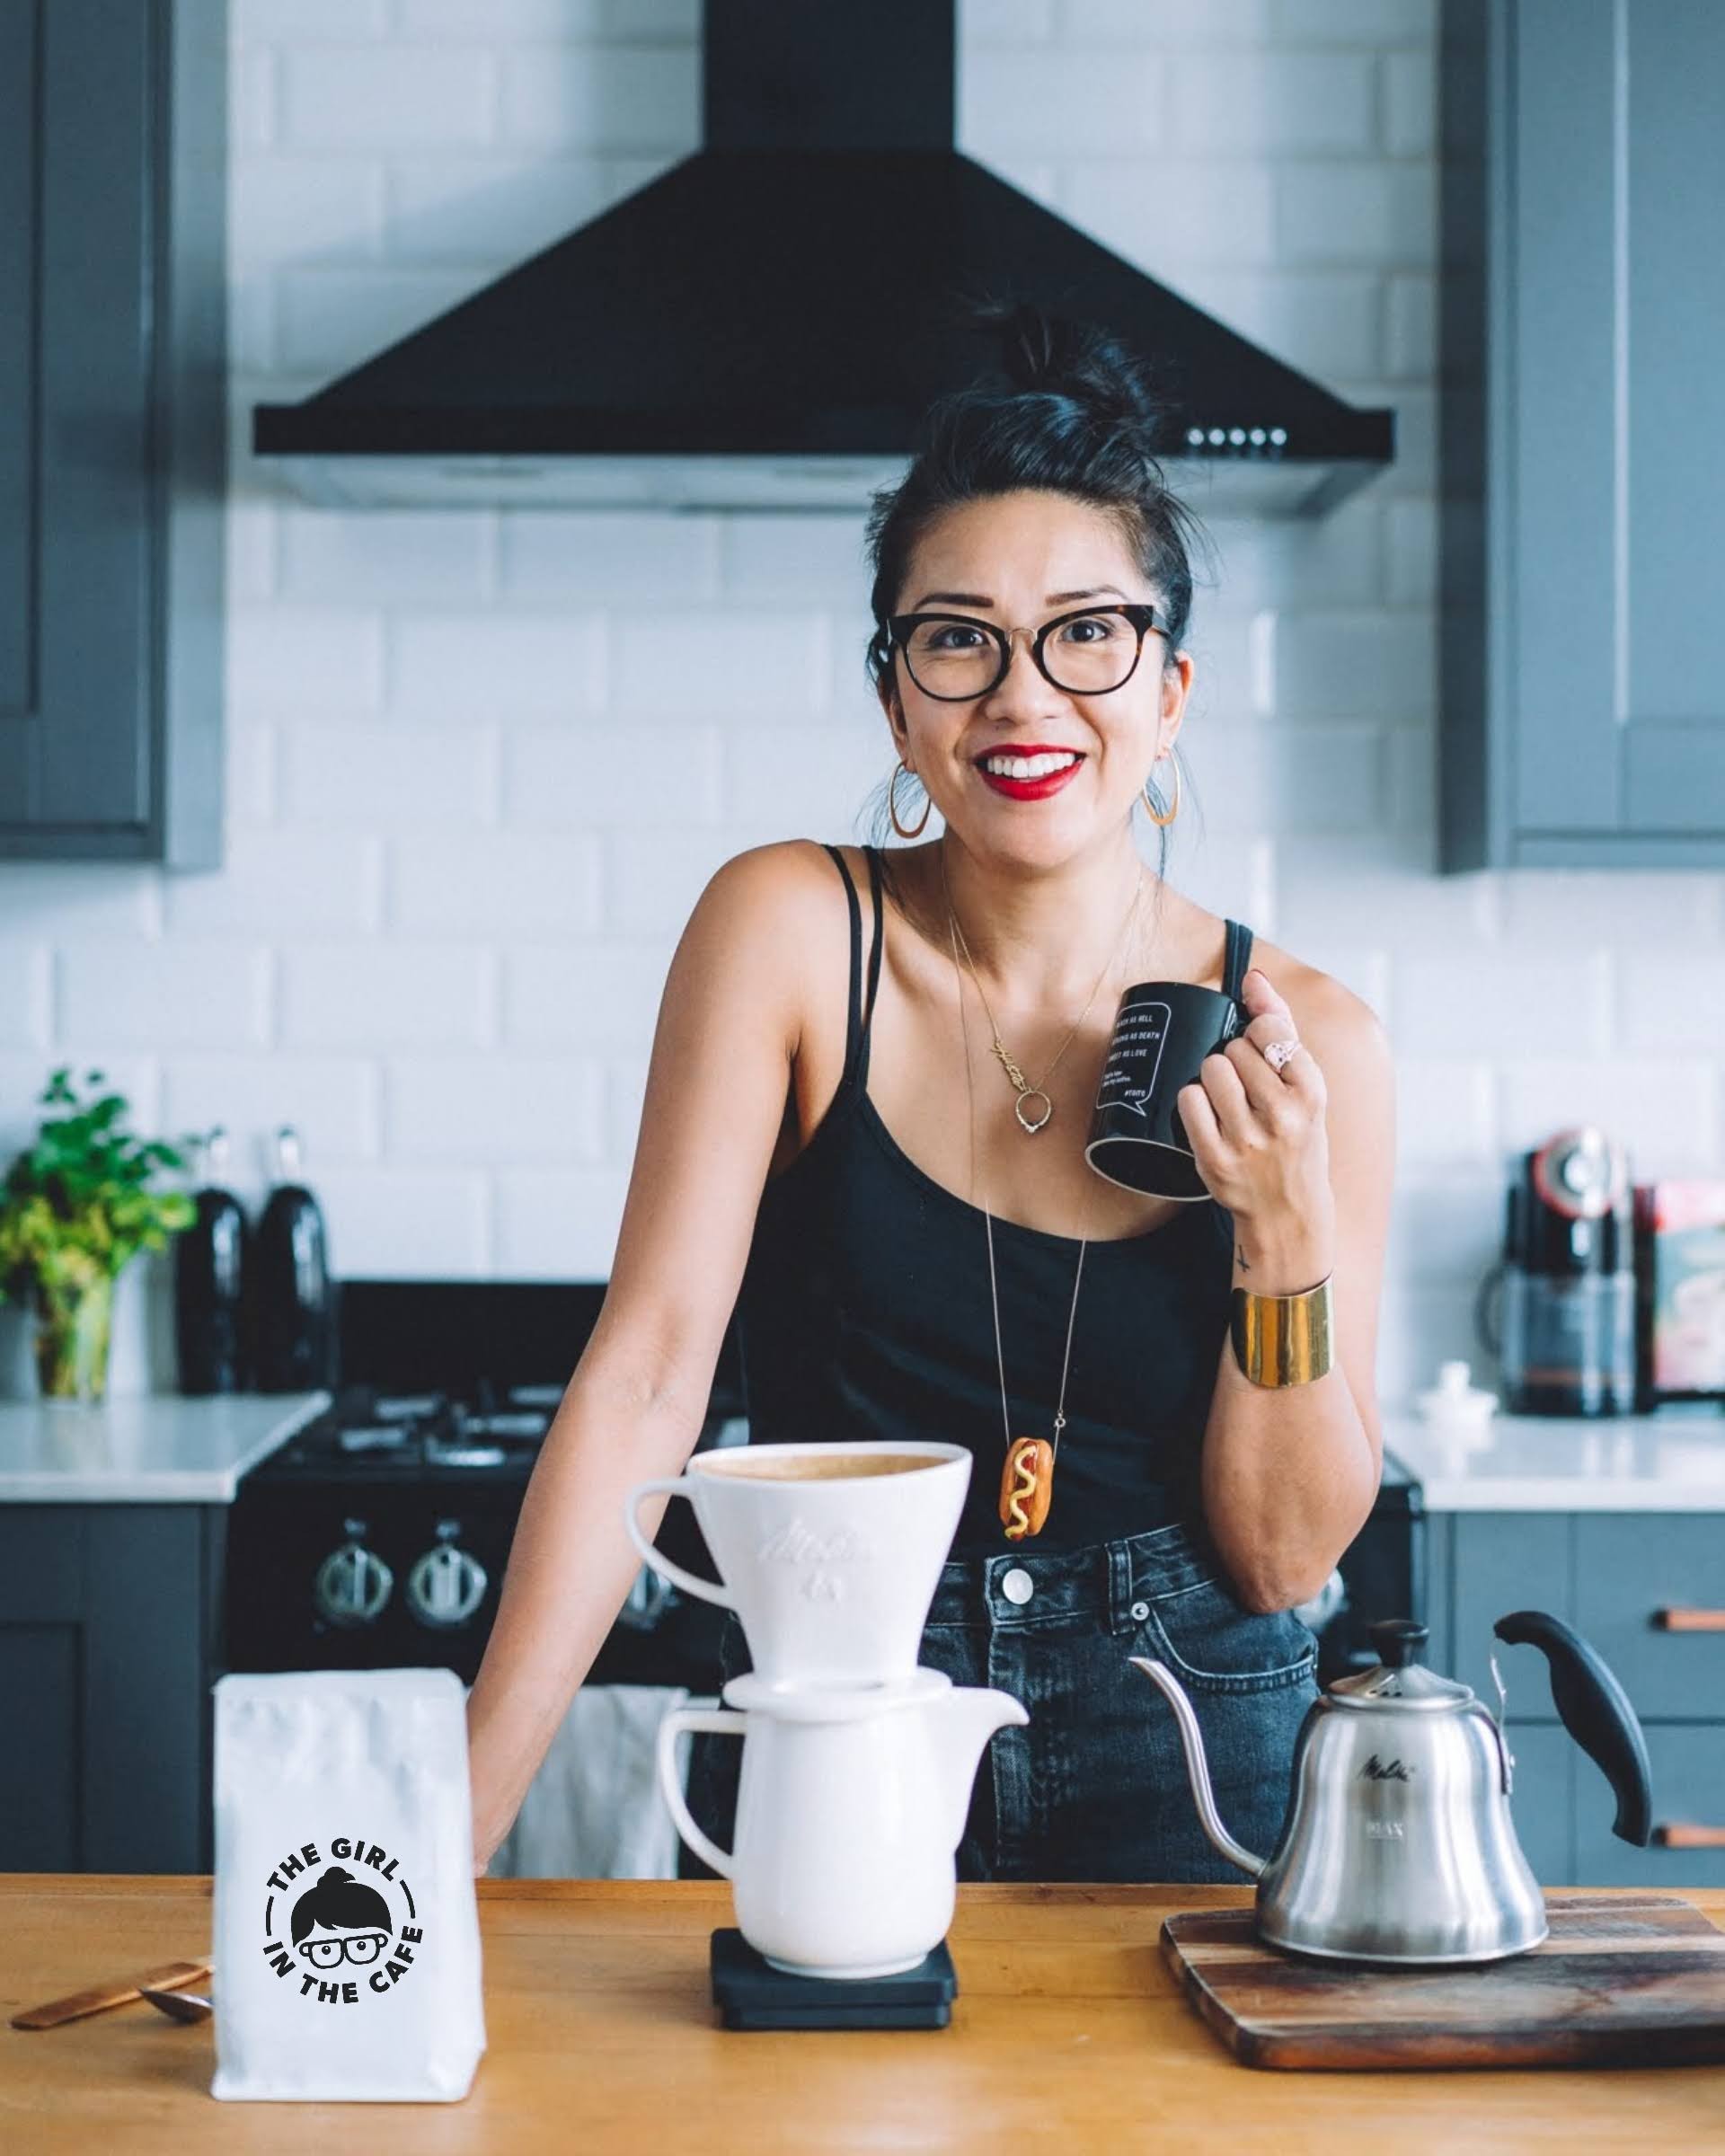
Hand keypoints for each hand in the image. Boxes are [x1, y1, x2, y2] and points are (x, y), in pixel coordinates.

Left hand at [1177, 968, 1333, 1291]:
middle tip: (1246, 1087)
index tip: (1261, 1052)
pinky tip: (1208, 1115)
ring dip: (1212, 1077)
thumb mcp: (1306, 1090)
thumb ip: (1282, 1030)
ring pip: (1210, 1068)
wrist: (1290, 1215)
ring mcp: (1247, 1139)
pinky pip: (1188, 1100)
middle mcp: (1284, 1115)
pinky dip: (1192, 1102)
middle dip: (1234, 1057)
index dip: (1258, 1033)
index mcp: (1313, 1093)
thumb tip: (1253, 978)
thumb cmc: (1297, 1144)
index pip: (1271, 1030)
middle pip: (1235, 1047)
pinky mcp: (1215, 1159)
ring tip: (1227, 1099)